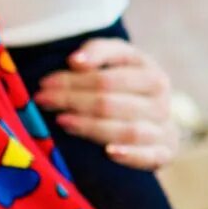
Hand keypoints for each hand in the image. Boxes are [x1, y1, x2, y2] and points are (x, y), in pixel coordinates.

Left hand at [33, 36, 179, 168]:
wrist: (157, 118)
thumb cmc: (128, 85)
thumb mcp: (119, 60)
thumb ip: (99, 51)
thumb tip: (76, 60)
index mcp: (152, 75)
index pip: (108, 79)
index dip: (74, 81)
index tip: (46, 82)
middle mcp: (162, 103)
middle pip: (112, 104)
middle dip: (73, 101)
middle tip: (43, 101)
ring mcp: (164, 130)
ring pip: (127, 130)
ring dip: (91, 127)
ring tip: (62, 122)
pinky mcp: (164, 154)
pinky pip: (149, 157)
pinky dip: (130, 155)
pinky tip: (108, 152)